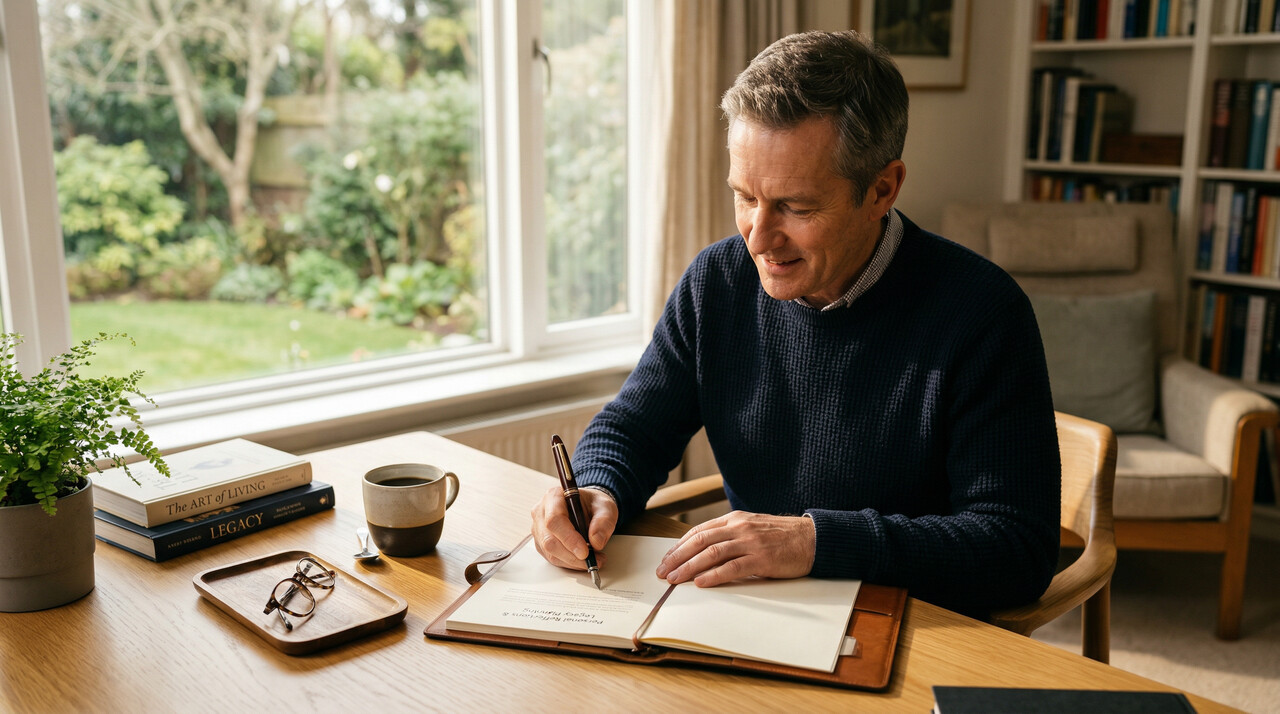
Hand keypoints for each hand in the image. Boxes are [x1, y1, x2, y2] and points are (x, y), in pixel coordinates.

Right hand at [531, 485, 617, 570]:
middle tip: (592, 560)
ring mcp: (539, 529)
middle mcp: (541, 512)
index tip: (585, 551)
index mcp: (553, 496)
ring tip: (593, 560)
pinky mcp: (541, 543)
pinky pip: (552, 558)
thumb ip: (604, 521)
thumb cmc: (593, 504)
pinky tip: (582, 560)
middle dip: (572, 555)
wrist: (587, 508)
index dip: (569, 538)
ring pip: (550, 552)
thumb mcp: (605, 507)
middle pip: (549, 539)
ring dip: (573, 561)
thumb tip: (596, 542)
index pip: (555, 520)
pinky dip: (569, 563)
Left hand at [655, 511, 815, 586]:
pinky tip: (701, 582)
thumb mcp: (751, 528)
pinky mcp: (762, 559)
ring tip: (675, 579)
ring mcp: (750, 543)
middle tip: (663, 572)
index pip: (699, 531)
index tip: (666, 559)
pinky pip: (733, 567)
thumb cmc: (781, 537)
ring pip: (712, 553)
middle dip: (678, 557)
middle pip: (700, 541)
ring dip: (690, 567)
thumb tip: (704, 549)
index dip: (679, 546)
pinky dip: (714, 575)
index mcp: (734, 519)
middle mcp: (739, 528)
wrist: (812, 538)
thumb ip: (730, 535)